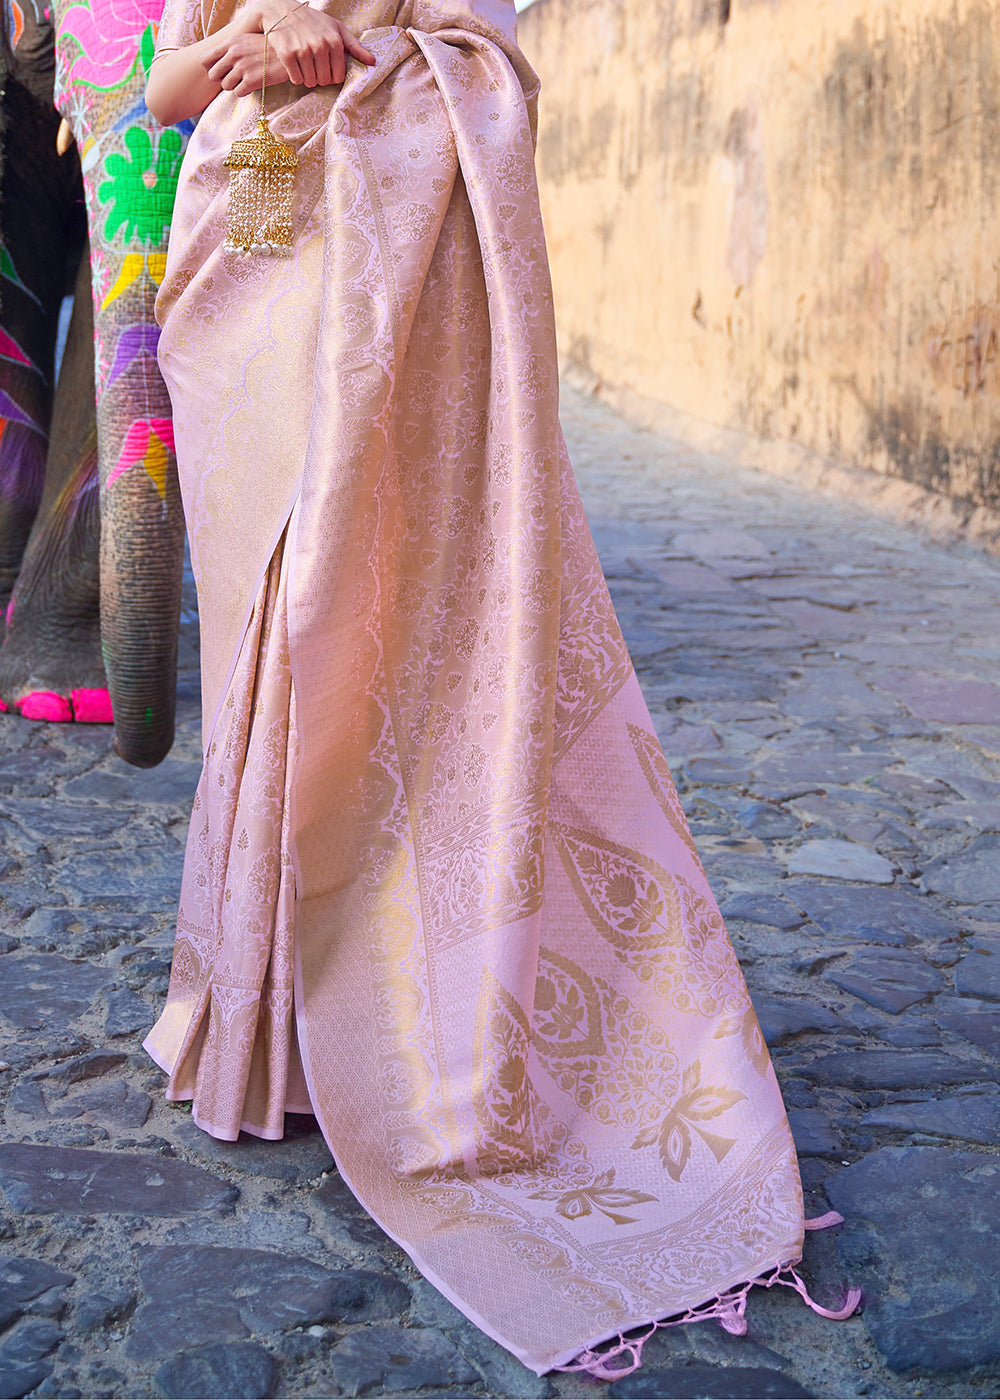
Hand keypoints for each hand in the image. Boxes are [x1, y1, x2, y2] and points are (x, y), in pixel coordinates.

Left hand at [204, 33, 291, 94]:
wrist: (288, 53)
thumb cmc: (267, 48)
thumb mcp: (246, 40)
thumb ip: (231, 49)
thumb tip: (219, 63)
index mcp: (230, 43)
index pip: (205, 59)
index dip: (210, 68)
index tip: (220, 71)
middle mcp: (233, 54)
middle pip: (213, 75)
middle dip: (222, 79)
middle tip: (234, 78)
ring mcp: (242, 67)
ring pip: (225, 86)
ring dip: (234, 86)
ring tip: (246, 80)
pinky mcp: (251, 80)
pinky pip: (238, 93)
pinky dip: (244, 91)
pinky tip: (253, 84)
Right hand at [209, 5, 375, 90]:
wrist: (281, 10)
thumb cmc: (313, 21)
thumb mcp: (336, 28)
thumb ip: (355, 46)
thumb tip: (373, 62)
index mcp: (335, 41)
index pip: (339, 76)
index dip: (333, 77)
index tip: (328, 70)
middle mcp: (320, 46)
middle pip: (324, 81)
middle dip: (320, 78)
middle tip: (315, 69)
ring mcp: (303, 50)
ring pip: (310, 82)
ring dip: (308, 78)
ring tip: (306, 67)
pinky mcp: (287, 54)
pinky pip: (296, 79)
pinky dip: (296, 76)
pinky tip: (295, 67)